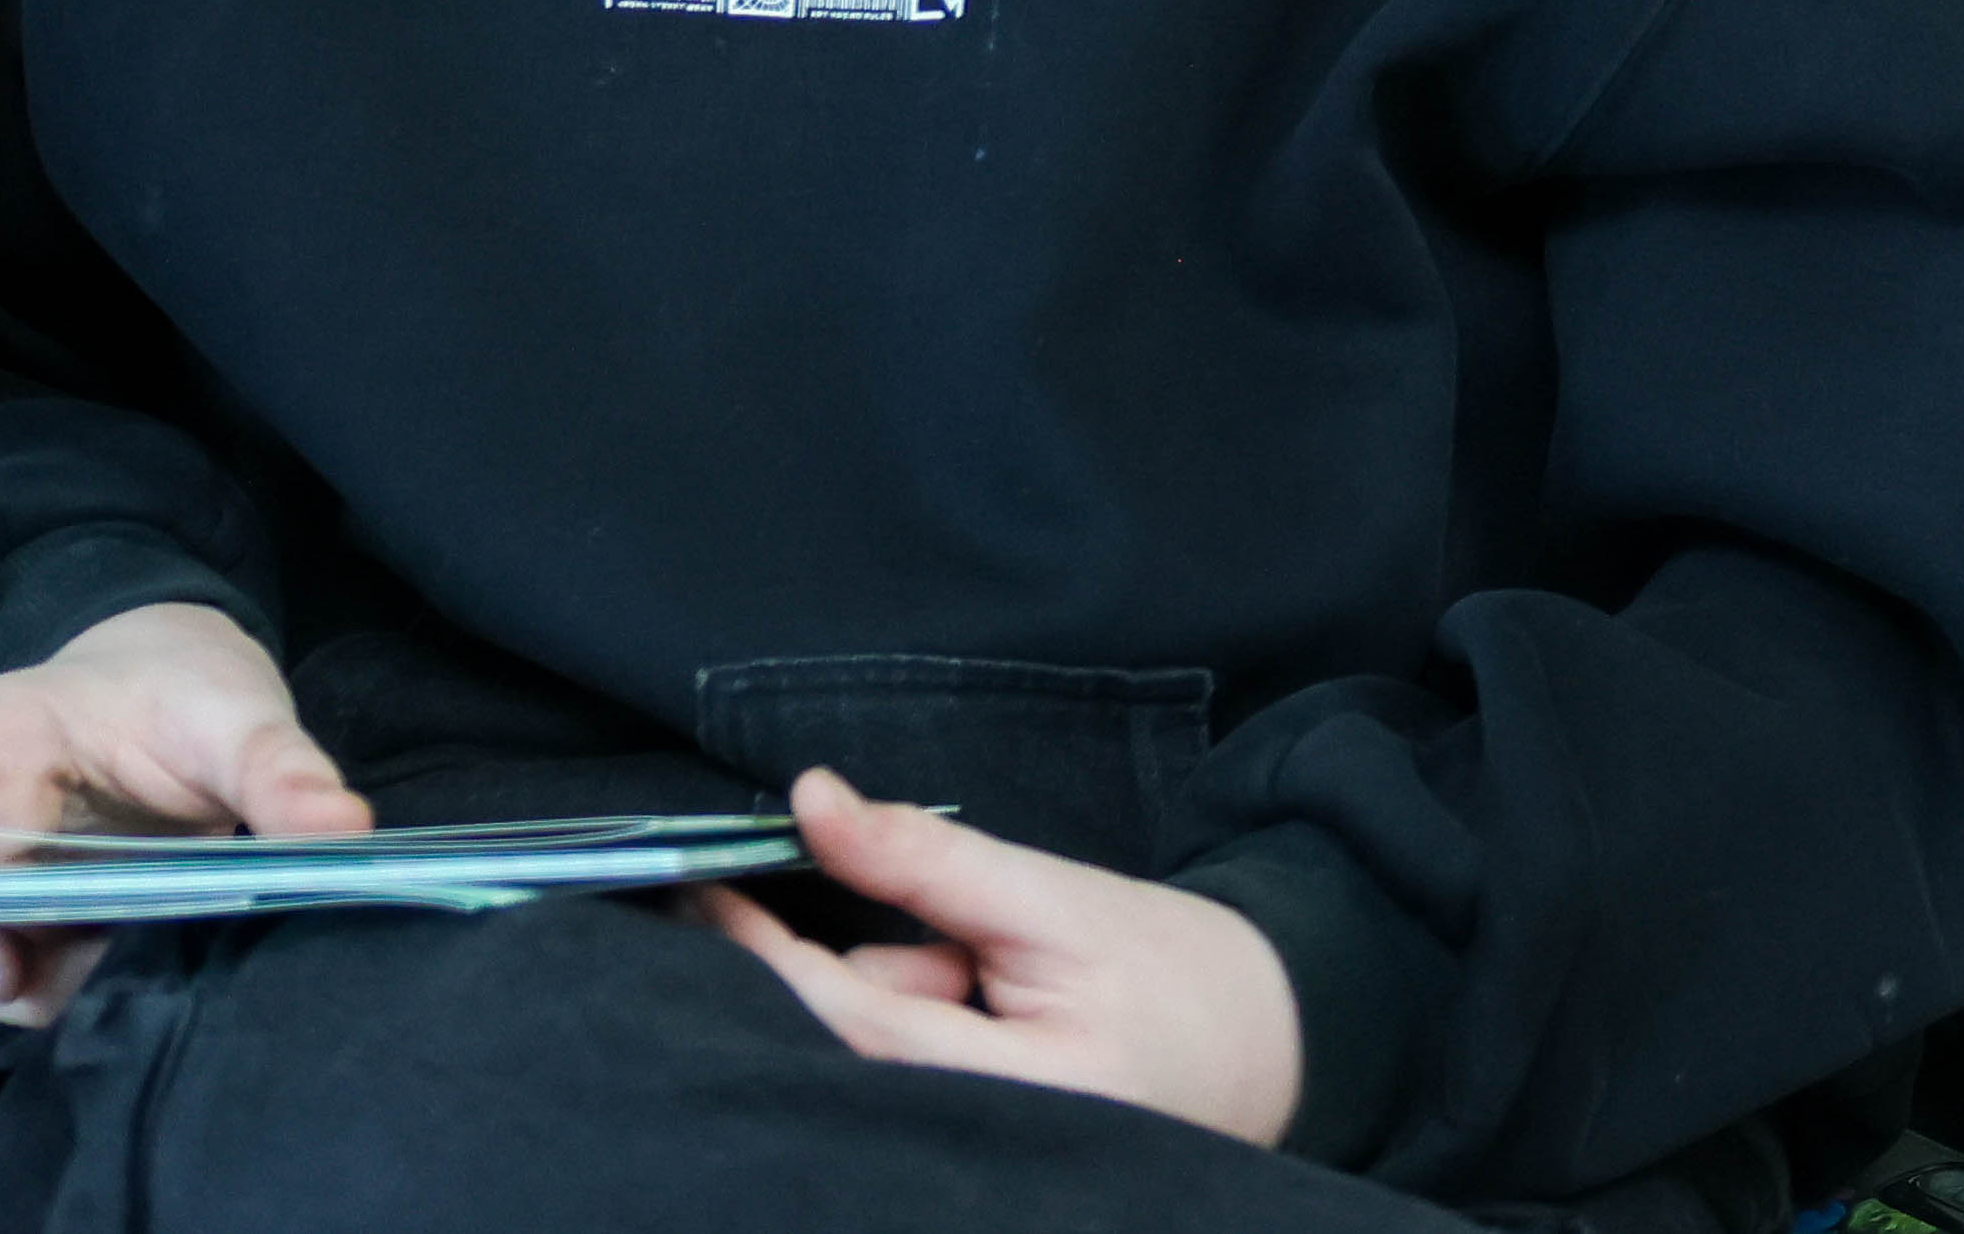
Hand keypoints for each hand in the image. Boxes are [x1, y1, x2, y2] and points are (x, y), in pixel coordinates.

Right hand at [0, 600, 367, 1023]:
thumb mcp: (234, 706)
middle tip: (102, 965)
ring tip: (130, 951)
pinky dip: (63, 988)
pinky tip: (131, 957)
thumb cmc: (181, 683)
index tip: (7, 957)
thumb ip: (277, 765)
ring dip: (35, 986)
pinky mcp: (10, 921)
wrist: (177, 682)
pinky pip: (7, 979)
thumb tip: (340, 830)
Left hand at [691, 768, 1302, 1144]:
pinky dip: (913, 1023)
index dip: (760, 953)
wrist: (1263, 1046)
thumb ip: (930, 859)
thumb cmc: (1173, 974)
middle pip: (841, 1046)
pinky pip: (885, 1077)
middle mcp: (969, 1146)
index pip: (847, 1016)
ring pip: (863, 1053)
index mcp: (1016, 1092)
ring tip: (994, 982)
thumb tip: (812, 803)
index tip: (700, 889)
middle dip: (865, 970)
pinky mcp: (945, 1155)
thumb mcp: (1057, 896)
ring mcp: (955, 1160)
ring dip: (899, 995)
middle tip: (950, 941)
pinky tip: (981, 1016)